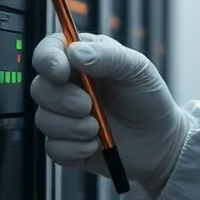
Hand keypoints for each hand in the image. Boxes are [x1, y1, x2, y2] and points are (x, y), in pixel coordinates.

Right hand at [30, 32, 186, 197]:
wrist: (161, 140)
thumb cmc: (149, 99)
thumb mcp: (137, 69)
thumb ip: (108, 55)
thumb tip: (74, 52)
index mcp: (82, 60)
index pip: (48, 52)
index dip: (47, 60)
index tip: (61, 72)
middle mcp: (68, 87)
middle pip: (39, 88)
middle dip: (63, 100)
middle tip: (89, 105)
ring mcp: (64, 116)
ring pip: (43, 119)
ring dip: (72, 126)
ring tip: (98, 127)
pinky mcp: (66, 144)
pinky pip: (53, 148)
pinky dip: (75, 148)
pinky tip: (95, 143)